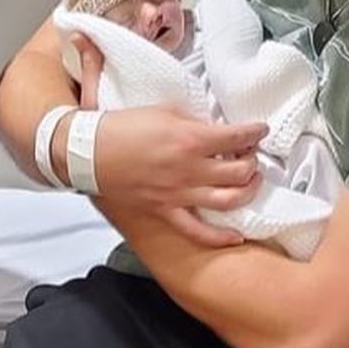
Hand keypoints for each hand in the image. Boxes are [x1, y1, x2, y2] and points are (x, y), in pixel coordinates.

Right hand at [70, 33, 264, 245]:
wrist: (88, 151)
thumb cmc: (121, 125)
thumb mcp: (161, 109)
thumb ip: (191, 119)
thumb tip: (212, 126)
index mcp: (189, 139)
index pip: (237, 137)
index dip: (255, 132)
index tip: (260, 129)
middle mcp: (190, 169)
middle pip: (240, 172)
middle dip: (253, 162)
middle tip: (251, 155)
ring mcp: (179, 194)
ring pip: (229, 201)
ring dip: (247, 192)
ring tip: (249, 183)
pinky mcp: (165, 211)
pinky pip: (198, 232)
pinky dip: (220, 238)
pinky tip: (237, 236)